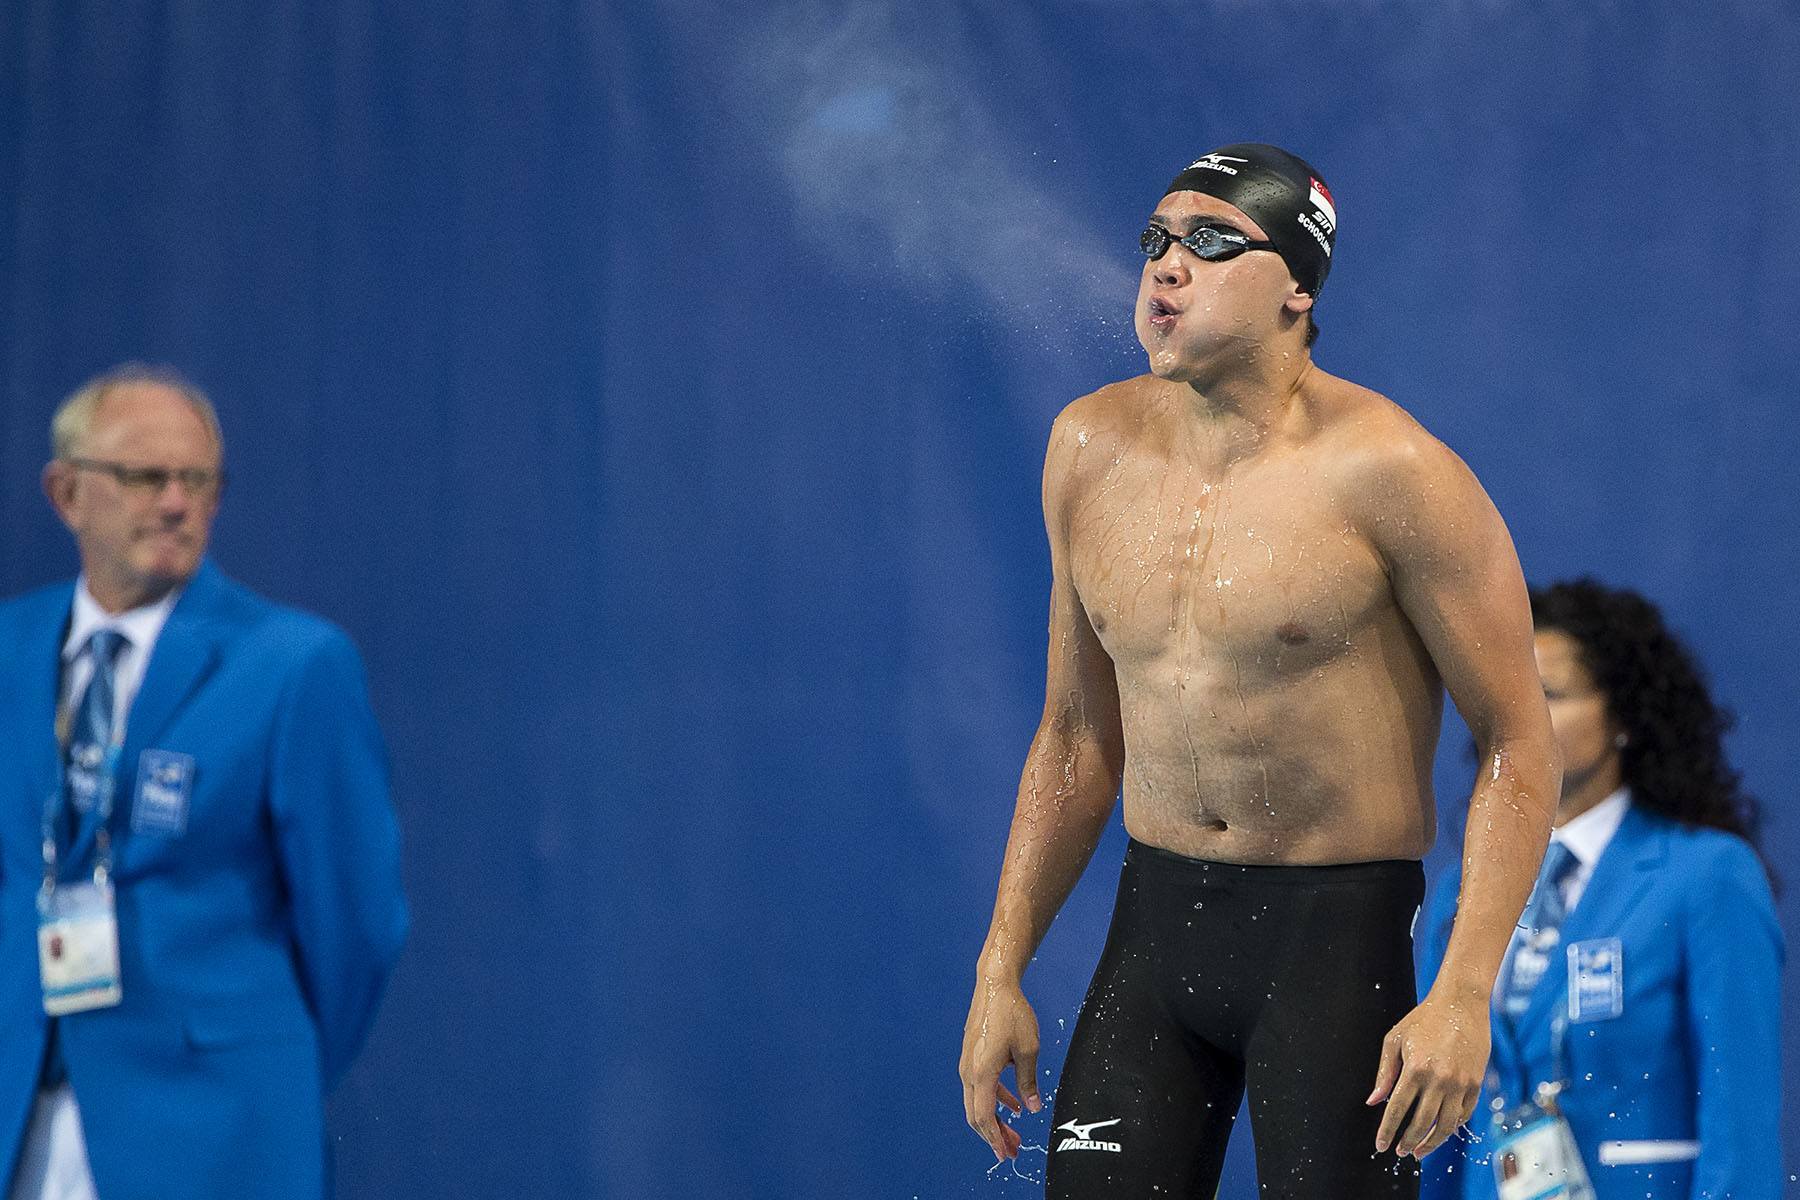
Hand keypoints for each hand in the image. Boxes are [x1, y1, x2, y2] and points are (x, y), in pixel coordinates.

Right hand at [959, 977, 1041, 1160]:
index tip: (1005, 1154)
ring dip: (995, 1120)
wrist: (994, 986)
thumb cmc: (1011, 1013)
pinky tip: (1013, 1105)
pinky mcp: (972, 1056)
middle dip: (994, 1136)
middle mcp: (969, 1071)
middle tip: (1011, 1151)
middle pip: (976, 1114)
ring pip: (977, 1102)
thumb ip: (1028, 1081)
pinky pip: (980, 1086)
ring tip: (1014, 1134)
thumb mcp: (1028, 1049)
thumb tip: (1033, 1107)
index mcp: (981, 1072)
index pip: (983, 1116)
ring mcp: (968, 1063)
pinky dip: (995, 1100)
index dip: (994, 1138)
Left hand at [1366, 993, 1488, 1159]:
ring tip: (1419, 1151)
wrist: (1461, 1003)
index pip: (1398, 1109)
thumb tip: (1374, 1101)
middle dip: (1408, 1142)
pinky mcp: (1476, 1084)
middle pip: (1421, 1123)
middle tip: (1400, 1152)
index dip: (1388, 1130)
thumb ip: (1384, 1073)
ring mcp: (1461, 1084)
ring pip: (1446, 1125)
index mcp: (1416, 1068)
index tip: (1381, 1145)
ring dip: (1431, 1143)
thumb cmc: (1423, 1019)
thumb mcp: (1395, 1039)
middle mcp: (1440, 1080)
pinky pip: (1464, 1114)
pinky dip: (1452, 1127)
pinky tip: (1440, 1131)